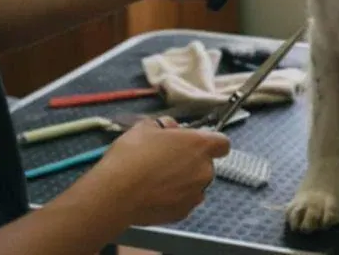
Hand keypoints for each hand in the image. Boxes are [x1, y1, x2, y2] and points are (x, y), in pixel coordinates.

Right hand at [85, 117, 229, 225]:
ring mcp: (195, 194)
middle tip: (166, 162)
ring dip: (183, 182)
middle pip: (206, 165)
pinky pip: (184, 202)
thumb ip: (165, 125)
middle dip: (191, 163)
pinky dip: (174, 199)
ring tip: (157, 181)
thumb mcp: (145, 127)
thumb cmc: (132, 154)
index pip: (222, 143)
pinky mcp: (183, 213)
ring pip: (195, 185)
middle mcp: (204, 170)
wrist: (116, 193)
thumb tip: (172, 127)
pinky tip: (154, 196)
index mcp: (200, 145)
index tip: (193, 145)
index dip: (210, 143)